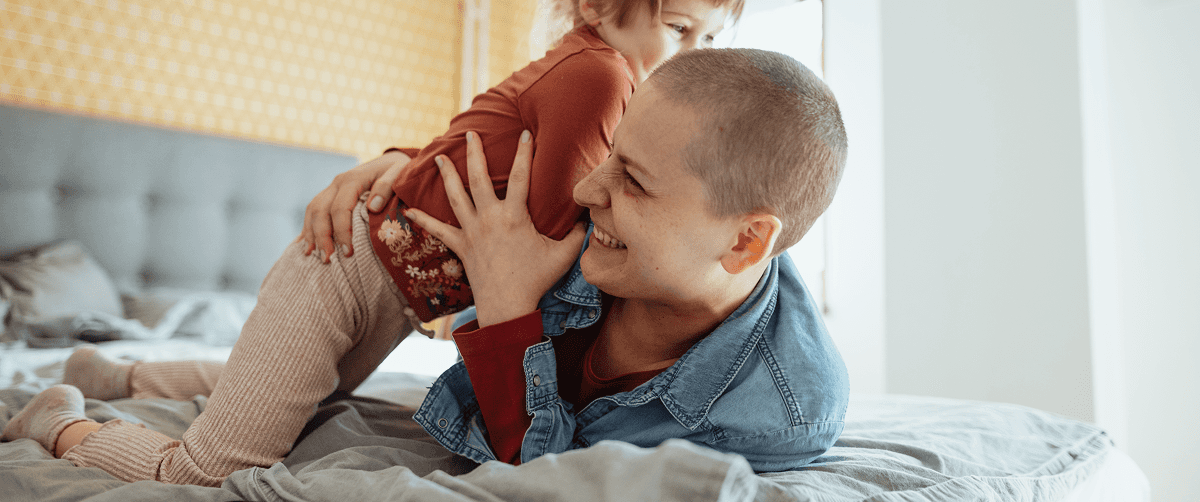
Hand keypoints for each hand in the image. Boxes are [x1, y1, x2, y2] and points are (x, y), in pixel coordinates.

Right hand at [298, 150, 410, 261]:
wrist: (391, 161)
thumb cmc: (399, 171)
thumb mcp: (399, 174)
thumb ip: (386, 187)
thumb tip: (372, 207)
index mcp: (352, 179)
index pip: (339, 208)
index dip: (341, 231)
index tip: (348, 252)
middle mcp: (337, 183)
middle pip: (320, 211)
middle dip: (322, 236)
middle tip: (327, 259)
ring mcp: (331, 189)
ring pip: (313, 211)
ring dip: (311, 233)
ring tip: (313, 255)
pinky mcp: (330, 195)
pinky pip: (313, 211)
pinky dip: (309, 228)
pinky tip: (306, 244)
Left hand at [404, 131, 587, 326]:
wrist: (507, 307)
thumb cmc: (536, 280)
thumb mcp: (564, 255)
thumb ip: (579, 235)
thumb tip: (591, 219)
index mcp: (514, 216)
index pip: (521, 176)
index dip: (524, 152)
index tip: (525, 133)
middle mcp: (489, 218)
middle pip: (478, 178)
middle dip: (474, 153)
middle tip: (470, 134)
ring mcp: (472, 232)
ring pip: (455, 197)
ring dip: (446, 175)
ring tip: (439, 157)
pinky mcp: (461, 247)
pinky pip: (439, 230)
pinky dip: (424, 219)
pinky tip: (409, 210)